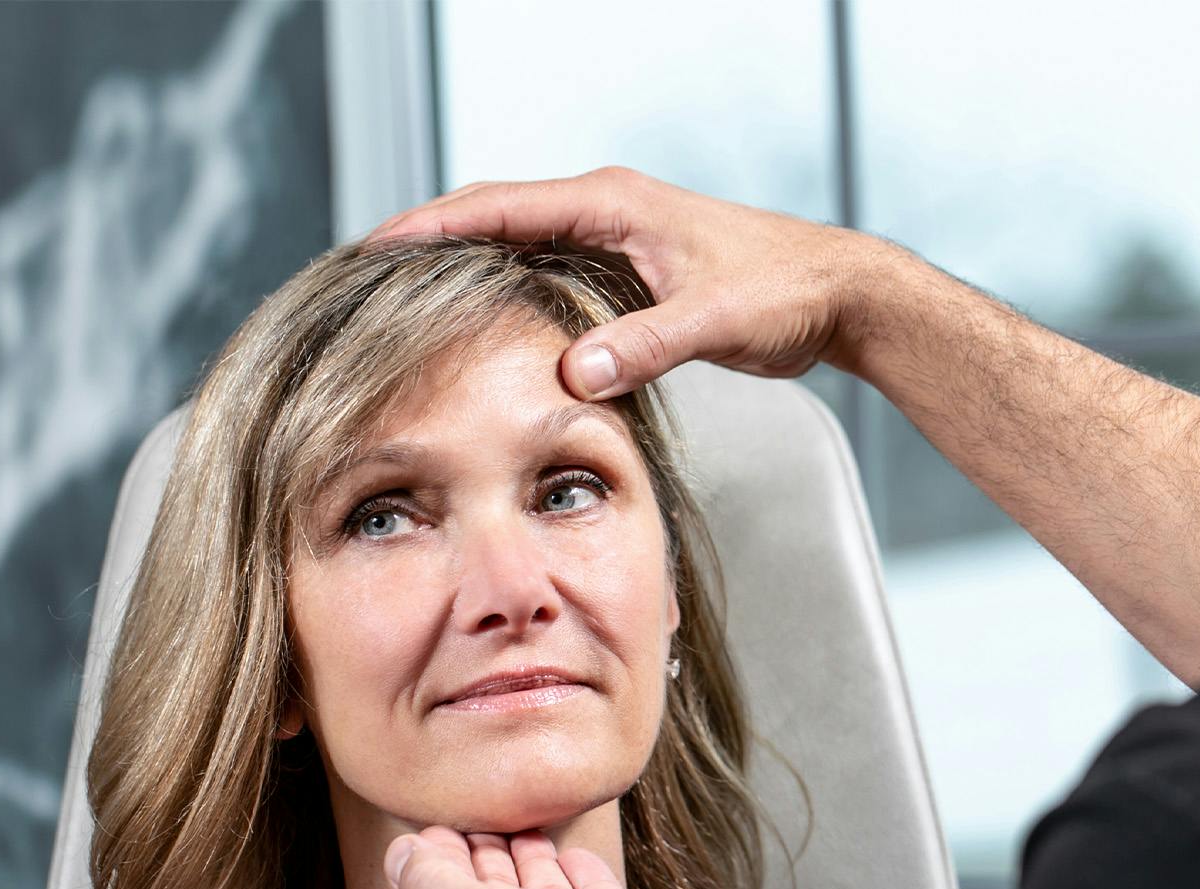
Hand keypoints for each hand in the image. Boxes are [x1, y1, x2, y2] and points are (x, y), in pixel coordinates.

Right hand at [367, 167, 897, 399]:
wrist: (834, 294)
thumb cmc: (782, 292)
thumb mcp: (712, 321)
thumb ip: (644, 345)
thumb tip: (574, 374)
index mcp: (612, 203)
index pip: (498, 206)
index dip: (431, 226)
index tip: (373, 248)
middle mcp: (607, 210)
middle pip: (493, 217)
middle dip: (429, 241)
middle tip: (365, 276)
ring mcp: (617, 237)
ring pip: (519, 245)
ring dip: (465, 266)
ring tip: (404, 301)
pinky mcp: (631, 271)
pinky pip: (550, 272)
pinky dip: (509, 291)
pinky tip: (486, 327)